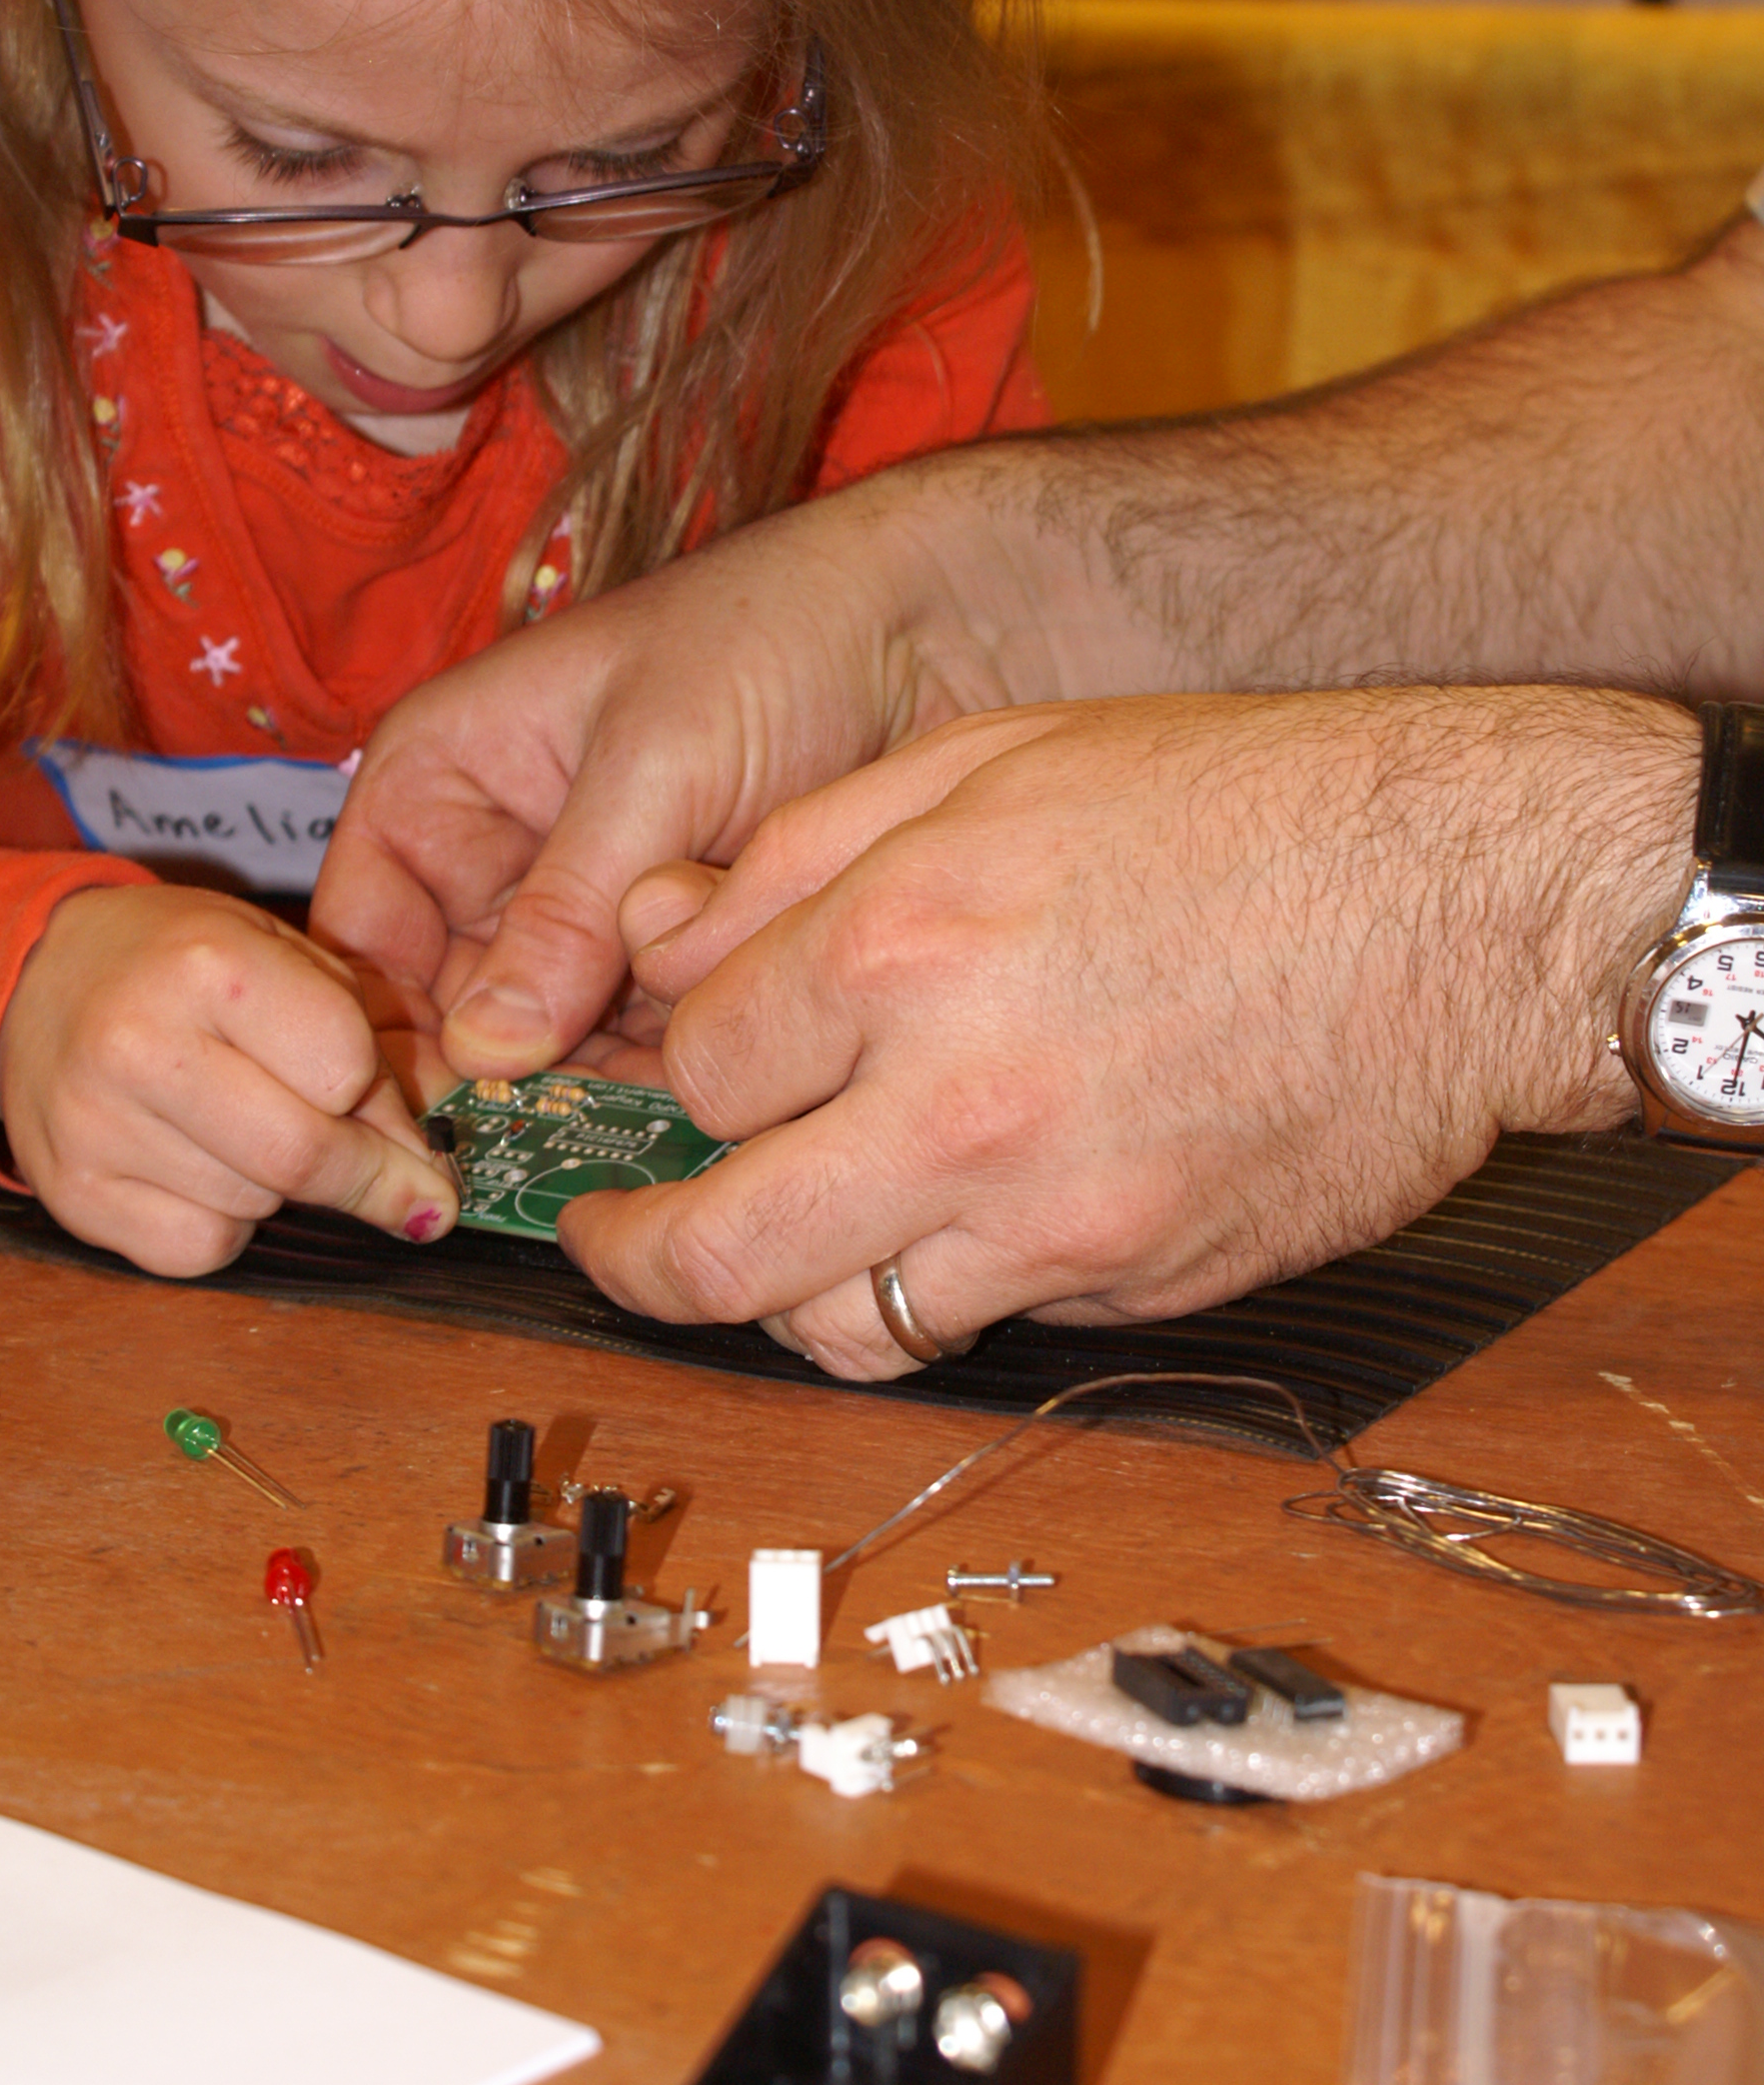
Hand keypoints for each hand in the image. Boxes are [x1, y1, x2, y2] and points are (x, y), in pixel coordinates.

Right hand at [0, 883, 461, 1275]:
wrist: (38, 979)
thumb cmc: (178, 961)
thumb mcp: (279, 955)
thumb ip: (362, 1042)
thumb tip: (425, 1175)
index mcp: (207, 962)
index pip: (344, 1066)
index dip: (377, 1092)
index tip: (390, 1106)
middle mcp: (140, 1045)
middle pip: (302, 1156)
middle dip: (370, 1179)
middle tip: (403, 1187)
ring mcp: (95, 1127)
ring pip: (256, 1207)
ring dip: (288, 1189)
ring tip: (255, 1131)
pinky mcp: (71, 1194)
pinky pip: (197, 1251)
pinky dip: (226, 1226)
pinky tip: (205, 1170)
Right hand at [313, 474, 1026, 1077]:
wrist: (929, 626)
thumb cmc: (770, 634)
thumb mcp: (653, 767)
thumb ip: (568, 909)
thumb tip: (485, 1051)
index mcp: (443, 777)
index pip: (366, 935)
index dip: (385, 1031)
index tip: (437, 1120)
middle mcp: (498, 854)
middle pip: (452, 1011)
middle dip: (505, 1081)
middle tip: (550, 1153)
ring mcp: (587, 912)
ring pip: (551, 1045)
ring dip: (593, 1090)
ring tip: (640, 1138)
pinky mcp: (673, 953)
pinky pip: (639, 1043)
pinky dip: (668, 1078)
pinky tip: (702, 1115)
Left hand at [553, 689, 1695, 1376]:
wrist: (1468, 897)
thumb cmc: (1239, 801)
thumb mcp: (995, 753)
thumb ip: (801, 852)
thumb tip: (662, 937)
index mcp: (905, 937)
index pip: (696, 1066)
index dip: (683, 1066)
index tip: (696, 1067)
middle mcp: (963, 1097)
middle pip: (717, 1251)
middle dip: (635, 1258)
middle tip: (616, 1240)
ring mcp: (1059, 1215)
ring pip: (837, 1331)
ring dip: (784, 1294)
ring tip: (784, 1237)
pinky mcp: (1139, 1284)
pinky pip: (982, 1330)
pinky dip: (936, 1292)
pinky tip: (952, 1220)